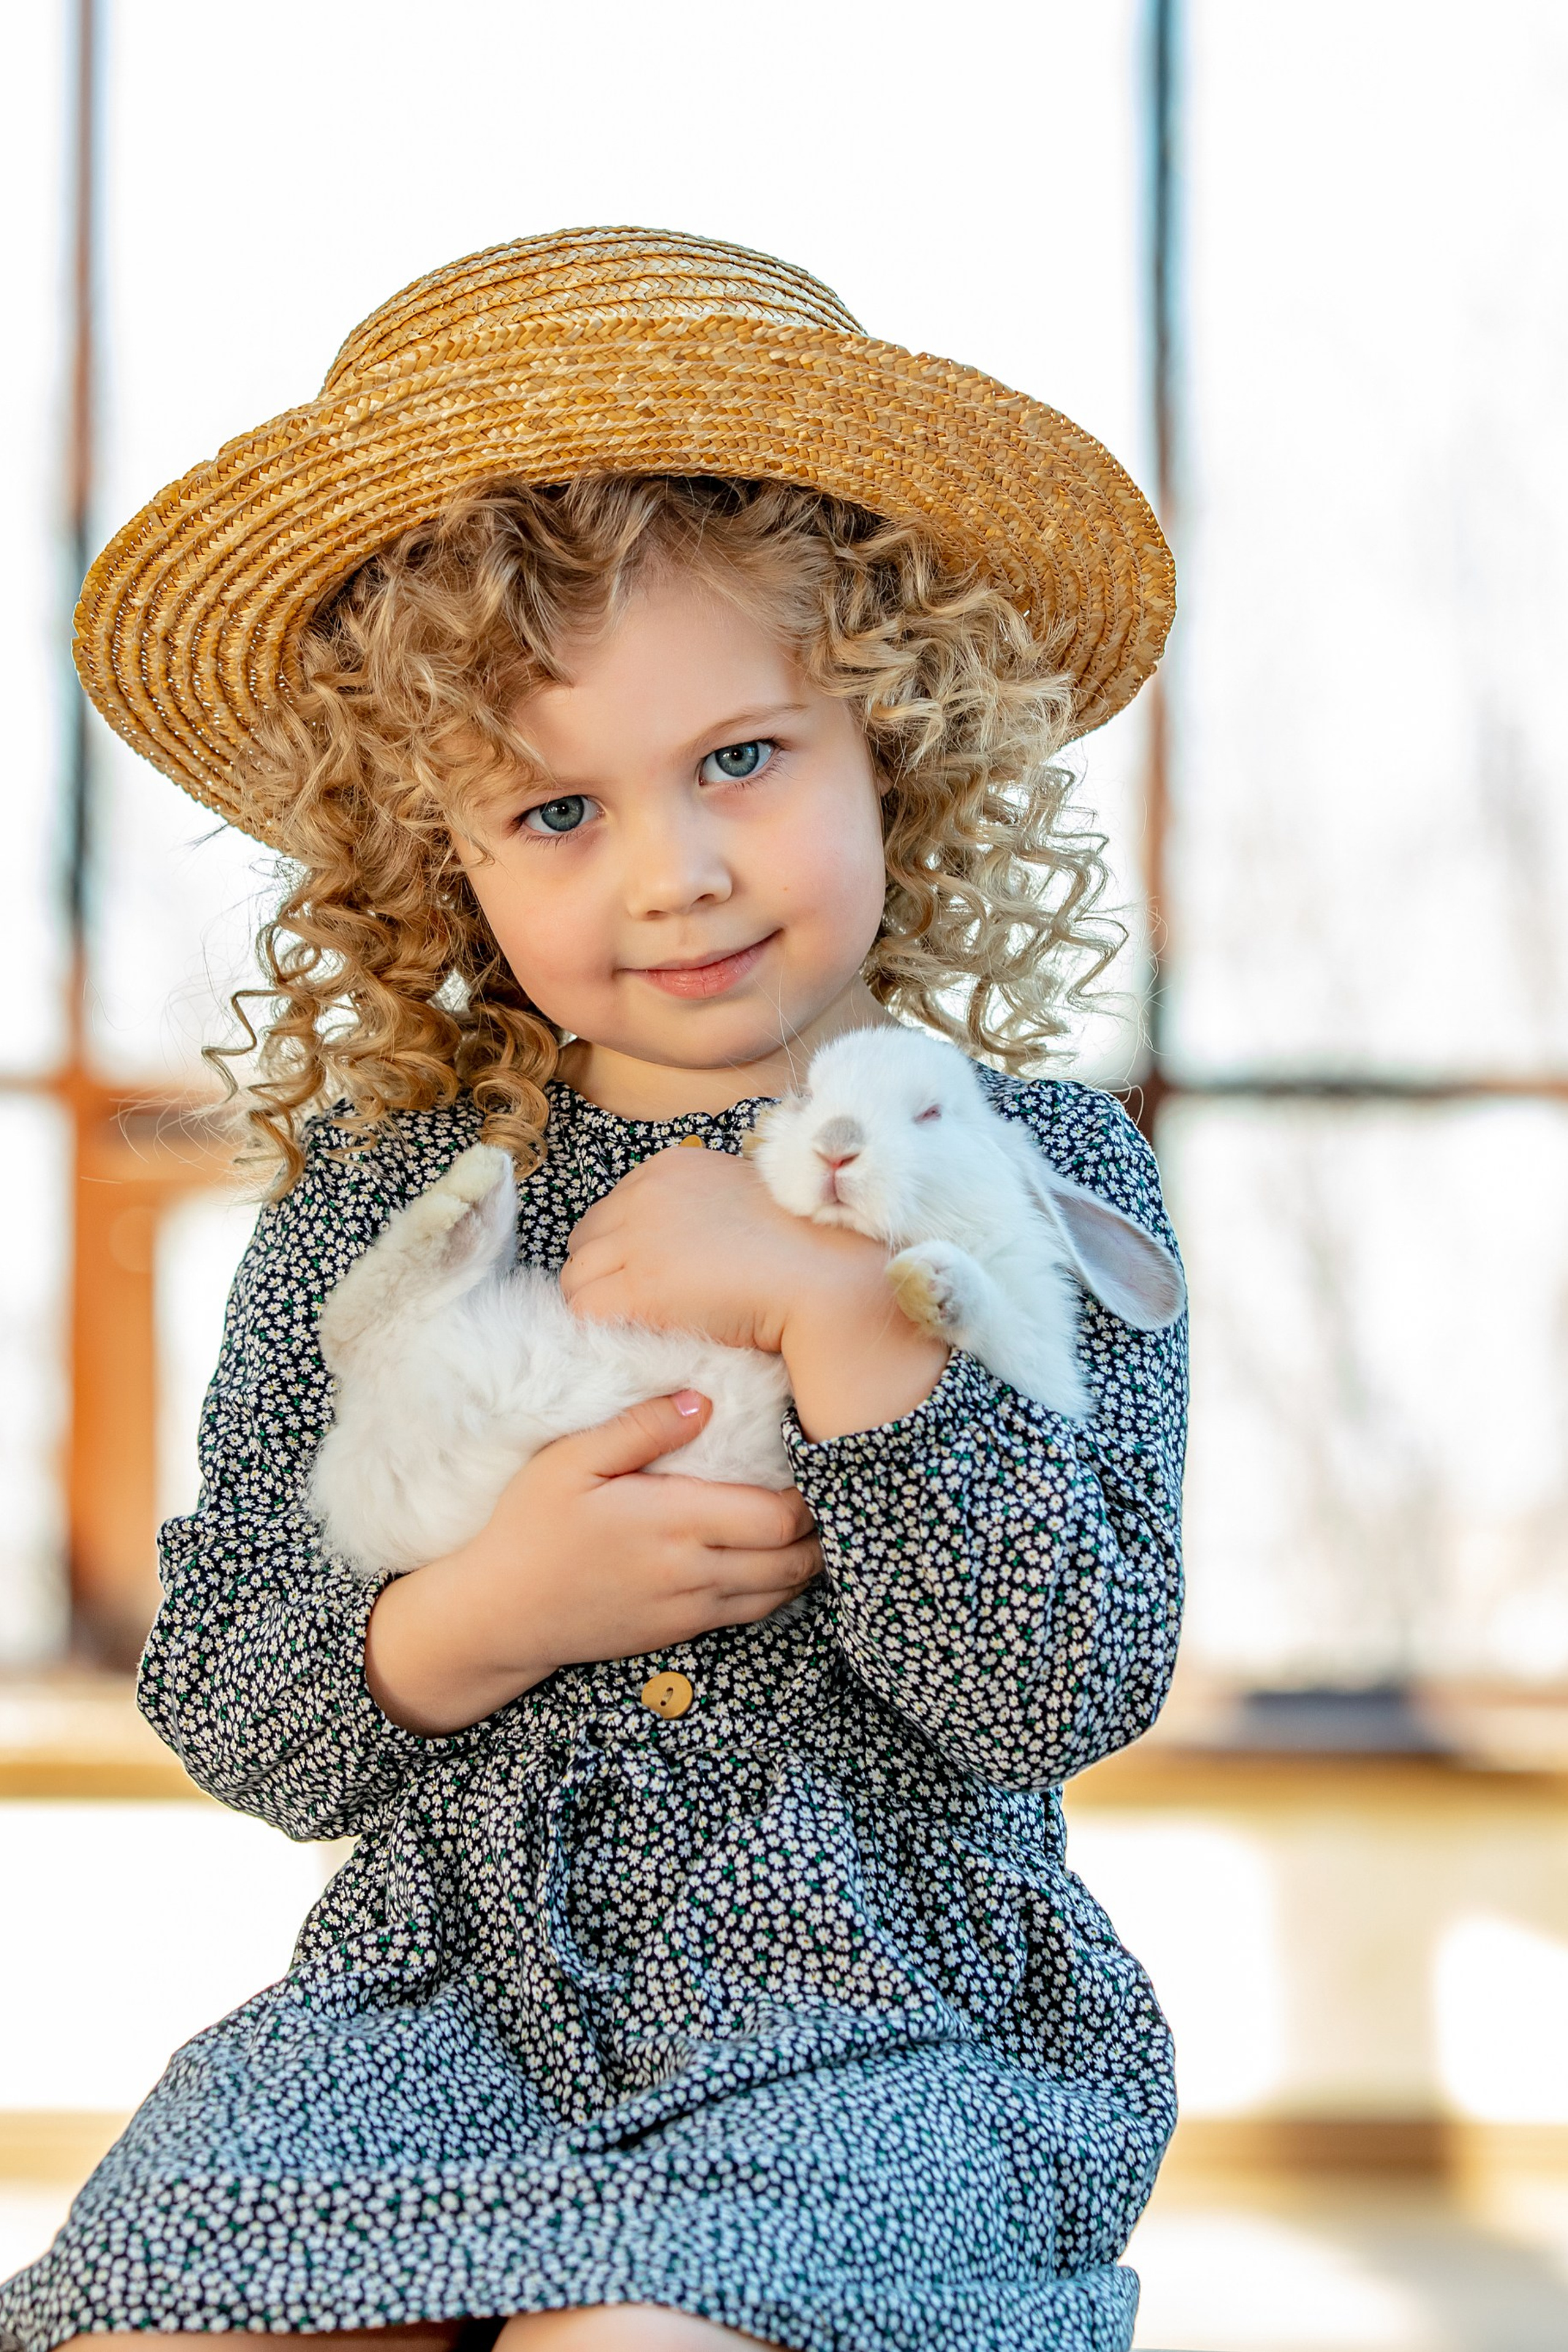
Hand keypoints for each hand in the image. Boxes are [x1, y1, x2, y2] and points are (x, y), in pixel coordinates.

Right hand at [364, 1387, 821, 1733]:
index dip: (809, 1494)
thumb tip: (704, 1400)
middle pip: (794, 1559)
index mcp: (674, 1522)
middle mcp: (693, 1572)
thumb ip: (640, 1427)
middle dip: (820, 1528)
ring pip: (780, 1592)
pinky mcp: (679, 1632)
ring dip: (805, 1561)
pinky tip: (774, 1559)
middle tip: (825, 1490)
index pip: (778, 1517)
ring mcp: (689, 1609)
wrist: (499, 1615)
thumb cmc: (529, 1528)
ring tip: (811, 1523)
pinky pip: (750, 1614)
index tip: (812, 1460)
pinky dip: (776, 1588)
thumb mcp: (570, 1461)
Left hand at [560, 1143, 835, 1353]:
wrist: (821, 1275)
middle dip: (603, 1275)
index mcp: (667, 1168)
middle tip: (635, 1308)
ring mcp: (637, 1240)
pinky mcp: (640, 1287)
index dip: (620, 1251)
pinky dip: (601, 1330)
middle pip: (584, 1243)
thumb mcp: (738, 1198)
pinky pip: (585, 1311)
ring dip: (599, 1306)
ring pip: (576, 1280)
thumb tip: (675, 1245)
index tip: (645, 1278)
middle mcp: (643, 1195)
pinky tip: (631, 1341)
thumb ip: (697, 1208)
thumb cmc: (797, 1244)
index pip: (609, 1212)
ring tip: (634, 1329)